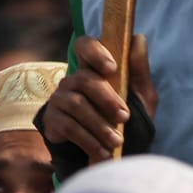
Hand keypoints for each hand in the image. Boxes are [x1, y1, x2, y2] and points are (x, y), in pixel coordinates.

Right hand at [40, 34, 155, 162]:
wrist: (106, 153)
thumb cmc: (123, 118)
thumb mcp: (140, 97)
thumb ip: (139, 70)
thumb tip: (139, 38)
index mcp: (93, 69)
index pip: (85, 46)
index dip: (95, 52)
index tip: (112, 68)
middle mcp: (73, 80)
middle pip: (84, 79)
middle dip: (106, 98)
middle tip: (124, 117)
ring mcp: (60, 99)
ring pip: (77, 104)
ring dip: (99, 124)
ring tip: (116, 141)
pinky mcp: (53, 120)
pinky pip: (69, 126)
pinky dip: (89, 140)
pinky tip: (103, 152)